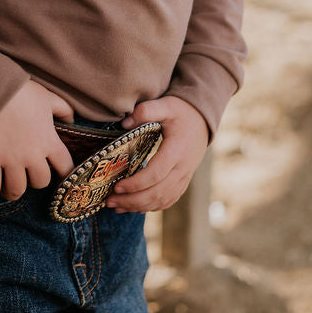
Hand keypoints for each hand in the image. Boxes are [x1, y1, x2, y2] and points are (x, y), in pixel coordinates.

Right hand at [0, 81, 75, 202]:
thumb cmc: (20, 92)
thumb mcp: (47, 97)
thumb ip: (63, 109)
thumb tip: (72, 120)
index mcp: (49, 141)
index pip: (65, 167)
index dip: (63, 174)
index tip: (58, 175)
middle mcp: (32, 156)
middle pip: (40, 182)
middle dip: (34, 181)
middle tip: (27, 177)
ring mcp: (10, 161)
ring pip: (17, 190)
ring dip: (14, 192)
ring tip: (9, 189)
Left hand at [104, 96, 208, 212]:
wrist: (202, 121)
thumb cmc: (181, 112)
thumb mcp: (166, 105)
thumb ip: (146, 111)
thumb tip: (124, 123)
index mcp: (177, 150)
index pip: (156, 173)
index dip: (136, 184)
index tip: (117, 187)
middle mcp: (183, 168)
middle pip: (157, 192)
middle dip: (132, 200)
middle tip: (109, 201)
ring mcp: (184, 177)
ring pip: (162, 200)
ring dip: (139, 206)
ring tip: (117, 206)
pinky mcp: (183, 181)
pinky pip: (169, 200)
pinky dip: (151, 207)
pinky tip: (134, 207)